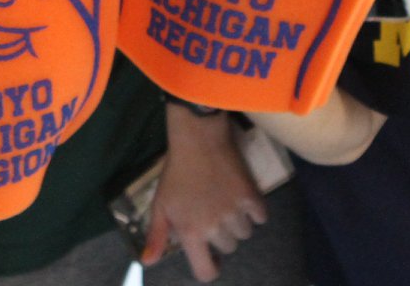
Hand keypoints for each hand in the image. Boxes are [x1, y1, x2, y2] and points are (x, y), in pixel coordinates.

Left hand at [143, 109, 266, 281]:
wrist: (198, 137)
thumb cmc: (176, 172)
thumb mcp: (160, 203)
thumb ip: (156, 235)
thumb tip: (148, 262)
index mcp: (190, 232)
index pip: (206, 271)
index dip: (210, 267)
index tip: (210, 257)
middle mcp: (214, 227)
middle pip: (228, 248)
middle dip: (221, 235)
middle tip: (213, 214)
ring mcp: (234, 212)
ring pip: (245, 234)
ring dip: (238, 223)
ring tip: (226, 204)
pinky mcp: (251, 196)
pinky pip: (261, 217)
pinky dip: (255, 211)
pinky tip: (242, 198)